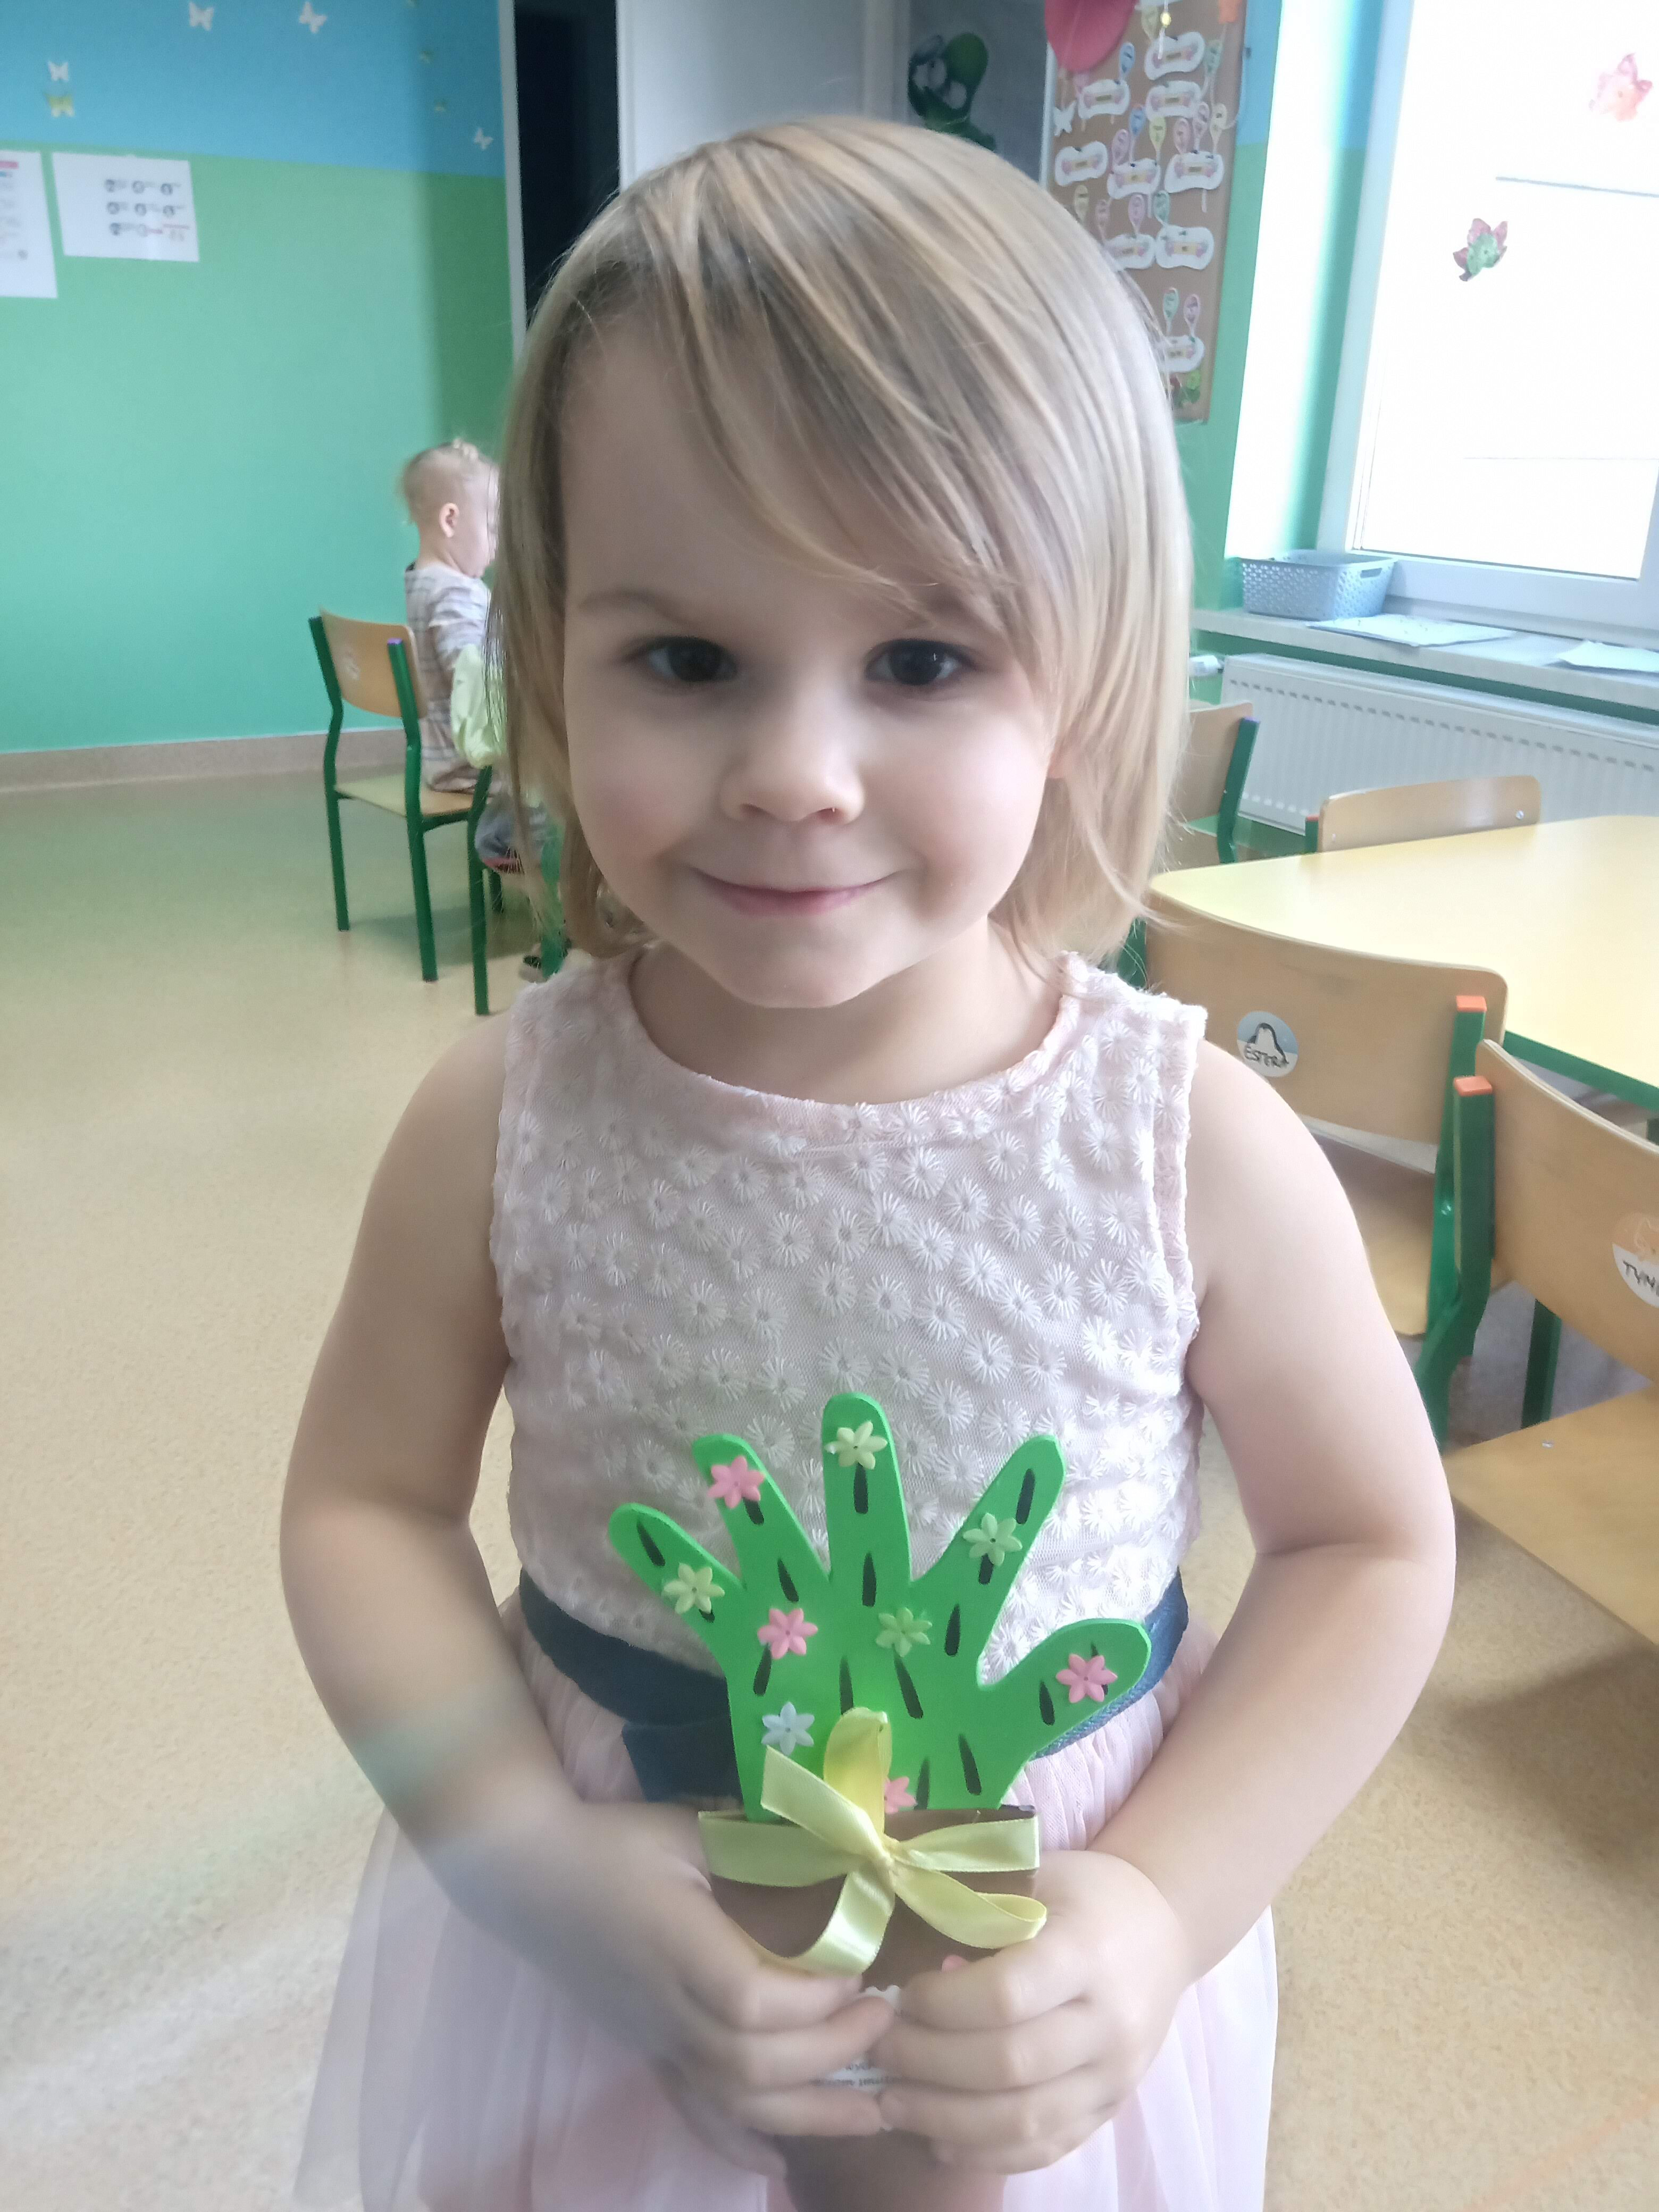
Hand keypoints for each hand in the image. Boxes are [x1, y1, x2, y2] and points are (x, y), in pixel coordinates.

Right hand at [523, 1802, 893, 2170]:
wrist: (526, 1874)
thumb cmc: (610, 1841)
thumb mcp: (683, 1828)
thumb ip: (753, 1844)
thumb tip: (833, 1848)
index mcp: (678, 1945)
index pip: (752, 2001)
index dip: (814, 2000)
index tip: (861, 1973)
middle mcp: (667, 2007)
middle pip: (752, 2063)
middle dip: (831, 2054)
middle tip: (885, 2022)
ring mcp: (655, 2039)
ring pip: (733, 2101)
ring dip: (809, 2112)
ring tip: (873, 2108)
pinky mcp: (647, 2052)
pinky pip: (696, 2112)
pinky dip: (740, 2141)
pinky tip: (779, 2159)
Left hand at [872, 1850, 1192, 2172]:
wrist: (1162, 1932)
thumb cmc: (1085, 1894)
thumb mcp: (1037, 1874)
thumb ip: (977, 1907)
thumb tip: (903, 1949)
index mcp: (1087, 1952)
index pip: (1006, 1994)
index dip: (942, 2003)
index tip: (903, 1995)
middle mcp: (1110, 2022)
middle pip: (1009, 2065)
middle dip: (929, 2064)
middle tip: (878, 2051)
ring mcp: (1115, 2076)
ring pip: (1024, 2121)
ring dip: (945, 2120)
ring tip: (892, 2103)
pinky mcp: (1109, 2110)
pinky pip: (1046, 2148)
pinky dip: (987, 2154)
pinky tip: (939, 2140)